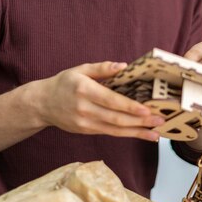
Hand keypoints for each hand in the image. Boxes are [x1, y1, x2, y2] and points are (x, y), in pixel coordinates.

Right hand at [35, 61, 164, 141]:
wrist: (41, 104)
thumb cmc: (64, 83)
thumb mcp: (80, 70)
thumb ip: (102, 68)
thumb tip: (123, 66)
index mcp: (84, 90)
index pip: (110, 100)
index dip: (129, 107)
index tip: (146, 109)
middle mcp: (84, 109)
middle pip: (116, 118)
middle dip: (139, 121)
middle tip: (159, 121)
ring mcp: (85, 123)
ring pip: (115, 129)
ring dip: (137, 132)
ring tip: (155, 133)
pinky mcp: (86, 131)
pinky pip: (110, 133)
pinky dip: (127, 134)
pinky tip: (141, 134)